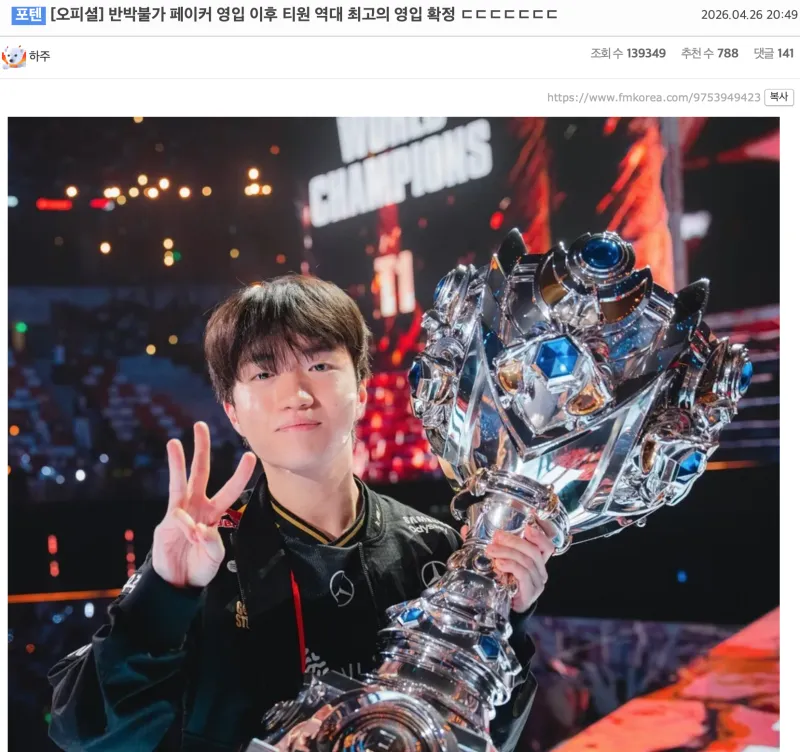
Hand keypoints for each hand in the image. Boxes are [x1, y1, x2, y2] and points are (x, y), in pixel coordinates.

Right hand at [152, 422, 256, 588]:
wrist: (176, 582)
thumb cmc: (199, 568)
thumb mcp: (214, 559)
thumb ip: (213, 545)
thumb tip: (201, 529)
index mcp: (214, 513)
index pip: (229, 489)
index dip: (240, 474)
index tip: (250, 456)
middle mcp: (198, 506)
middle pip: (200, 472)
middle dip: (201, 449)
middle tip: (201, 426)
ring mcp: (181, 512)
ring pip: (180, 481)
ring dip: (177, 462)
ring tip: (174, 442)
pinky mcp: (166, 523)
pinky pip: (178, 517)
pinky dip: (185, 524)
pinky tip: (189, 534)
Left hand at [460, 520, 555, 612]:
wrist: (505, 606)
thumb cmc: (504, 580)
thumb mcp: (499, 559)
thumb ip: (487, 543)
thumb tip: (467, 529)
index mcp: (536, 559)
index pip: (546, 544)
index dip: (539, 534)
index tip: (528, 523)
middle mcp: (540, 569)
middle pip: (534, 550)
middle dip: (514, 541)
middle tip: (497, 537)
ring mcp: (537, 582)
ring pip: (527, 561)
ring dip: (508, 552)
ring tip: (492, 550)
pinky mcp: (530, 592)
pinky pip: (523, 575)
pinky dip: (511, 566)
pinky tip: (499, 564)